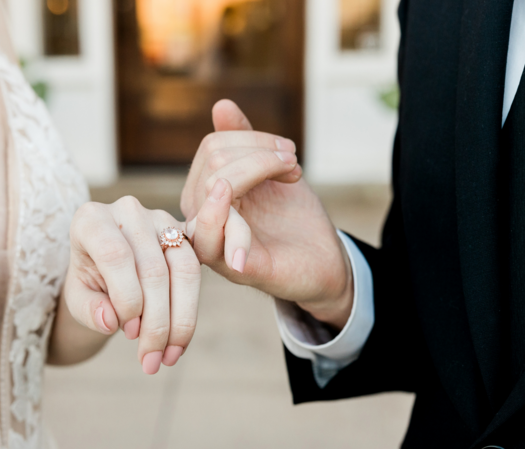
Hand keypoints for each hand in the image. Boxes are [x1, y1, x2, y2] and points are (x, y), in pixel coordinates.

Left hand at [63, 197, 200, 373]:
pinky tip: (179, 343)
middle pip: (153, 268)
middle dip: (155, 322)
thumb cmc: (88, 282)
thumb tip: (111, 321)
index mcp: (92, 219)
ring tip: (167, 358)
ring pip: (184, 270)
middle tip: (149, 361)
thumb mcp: (77, 298)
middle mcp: (128, 211)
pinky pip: (198, 271)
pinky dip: (189, 313)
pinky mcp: (184, 234)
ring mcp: (160, 219)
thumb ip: (87, 309)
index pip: (116, 255)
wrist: (102, 270)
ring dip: (179, 321)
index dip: (126, 297)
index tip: (127, 331)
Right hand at [182, 100, 353, 328]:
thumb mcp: (270, 172)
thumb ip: (244, 142)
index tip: (287, 152)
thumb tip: (221, 104)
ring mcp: (215, 245)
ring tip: (293, 176)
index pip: (211, 148)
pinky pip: (210, 239)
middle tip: (293, 164)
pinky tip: (244, 215)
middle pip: (214, 163)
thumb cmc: (292, 219)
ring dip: (261, 169)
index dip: (252, 139)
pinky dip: (224, 219)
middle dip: (261, 153)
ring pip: (215, 188)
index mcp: (205, 196)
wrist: (324, 261)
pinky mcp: (235, 268)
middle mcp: (201, 220)